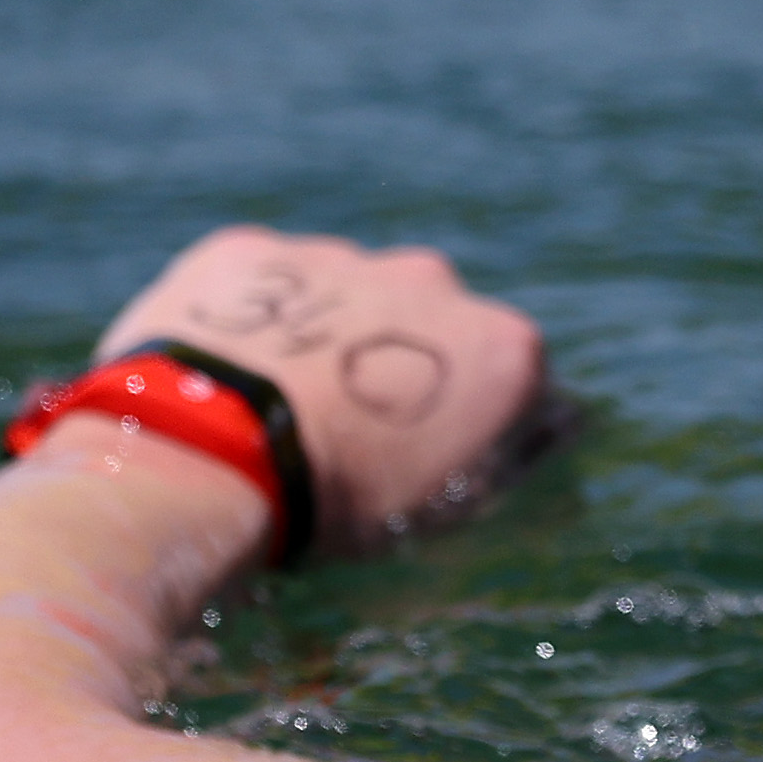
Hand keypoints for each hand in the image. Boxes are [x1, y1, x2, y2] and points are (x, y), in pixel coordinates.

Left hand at [93, 227, 549, 553]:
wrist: (202, 461)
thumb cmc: (339, 502)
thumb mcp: (450, 510)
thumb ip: (517, 455)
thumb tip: (560, 424)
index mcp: (501, 346)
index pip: (510, 376)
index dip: (471, 418)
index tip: (430, 454)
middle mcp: (433, 282)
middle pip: (431, 322)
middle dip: (403, 362)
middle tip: (352, 429)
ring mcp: (340, 258)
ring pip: (345, 296)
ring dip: (329, 336)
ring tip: (279, 405)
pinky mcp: (251, 251)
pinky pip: (266, 285)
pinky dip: (257, 319)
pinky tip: (228, 373)